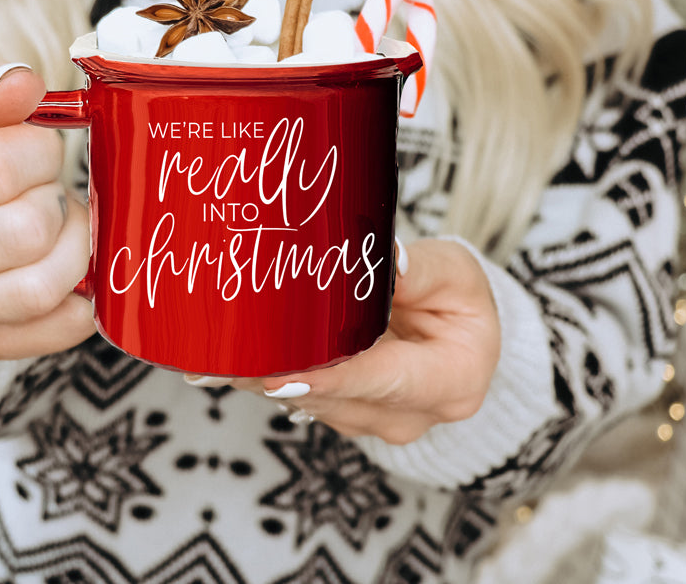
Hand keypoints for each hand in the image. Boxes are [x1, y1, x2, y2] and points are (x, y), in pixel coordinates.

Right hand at [0, 62, 95, 359]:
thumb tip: (22, 82)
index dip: (38, 152)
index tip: (36, 149)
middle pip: (27, 229)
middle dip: (57, 199)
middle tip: (50, 190)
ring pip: (43, 285)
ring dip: (76, 246)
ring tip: (65, 224)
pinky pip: (58, 328)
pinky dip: (84, 297)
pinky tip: (75, 267)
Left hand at [225, 238, 500, 443]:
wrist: (460, 334)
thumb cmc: (460, 301)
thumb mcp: (456, 273)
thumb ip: (422, 270)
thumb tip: (387, 262)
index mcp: (451, 383)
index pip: (382, 381)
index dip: (330, 379)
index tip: (282, 374)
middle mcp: (411, 415)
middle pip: (338, 397)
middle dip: (283, 377)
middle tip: (233, 354)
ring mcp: (376, 422)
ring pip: (313, 404)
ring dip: (268, 380)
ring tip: (225, 351)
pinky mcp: (347, 414)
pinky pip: (304, 399)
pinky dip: (271, 378)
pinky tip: (232, 360)